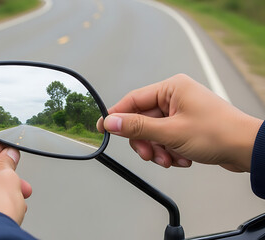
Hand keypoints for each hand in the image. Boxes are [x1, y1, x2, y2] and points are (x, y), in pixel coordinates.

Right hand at [97, 74, 262, 171]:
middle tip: (149, 154)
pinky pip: (166, 139)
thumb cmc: (218, 133)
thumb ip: (137, 127)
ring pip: (153, 133)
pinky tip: (182, 158)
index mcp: (172, 88)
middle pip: (143, 120)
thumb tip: (112, 122)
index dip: (117, 116)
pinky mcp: (186, 125)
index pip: (133, 100)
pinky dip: (170, 151)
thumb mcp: (170, 132)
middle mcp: (175, 97)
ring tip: (171, 159)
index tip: (103, 128)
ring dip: (159, 149)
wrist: (247, 149)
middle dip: (146, 141)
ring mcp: (181, 112)